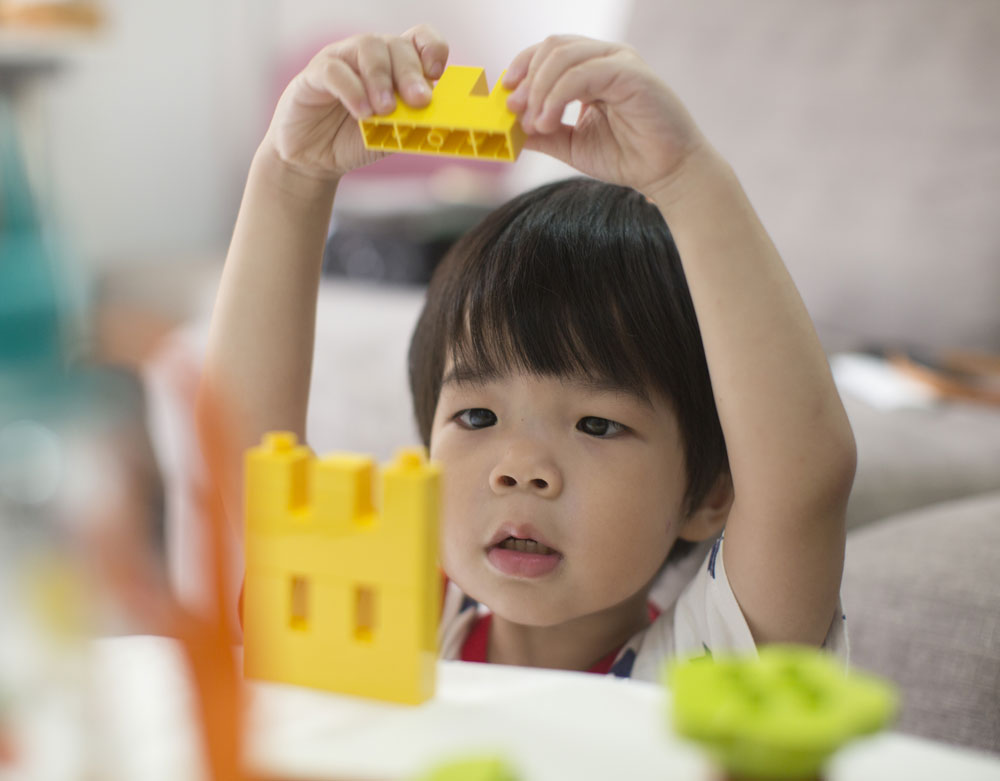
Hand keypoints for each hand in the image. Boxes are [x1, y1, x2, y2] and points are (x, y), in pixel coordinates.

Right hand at [263, 25, 448, 180]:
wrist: (316, 158)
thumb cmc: (357, 140)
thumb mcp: (393, 133)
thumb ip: (413, 121)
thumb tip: (436, 114)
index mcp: (395, 67)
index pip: (419, 39)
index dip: (432, 49)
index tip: (436, 73)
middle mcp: (370, 56)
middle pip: (397, 44)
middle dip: (411, 74)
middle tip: (418, 102)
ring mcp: (342, 59)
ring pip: (368, 47)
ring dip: (382, 79)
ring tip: (385, 111)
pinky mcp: (316, 73)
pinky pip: (335, 70)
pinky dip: (352, 91)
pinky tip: (361, 113)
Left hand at [504, 36, 709, 196]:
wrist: (666, 173)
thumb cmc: (626, 157)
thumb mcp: (571, 144)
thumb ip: (543, 133)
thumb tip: (509, 126)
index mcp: (592, 69)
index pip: (549, 52)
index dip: (522, 68)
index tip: (506, 97)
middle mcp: (606, 58)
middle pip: (552, 47)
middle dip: (527, 78)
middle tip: (515, 110)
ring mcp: (619, 61)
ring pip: (562, 56)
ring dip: (539, 90)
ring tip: (535, 124)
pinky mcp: (630, 73)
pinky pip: (581, 74)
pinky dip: (556, 97)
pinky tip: (548, 121)